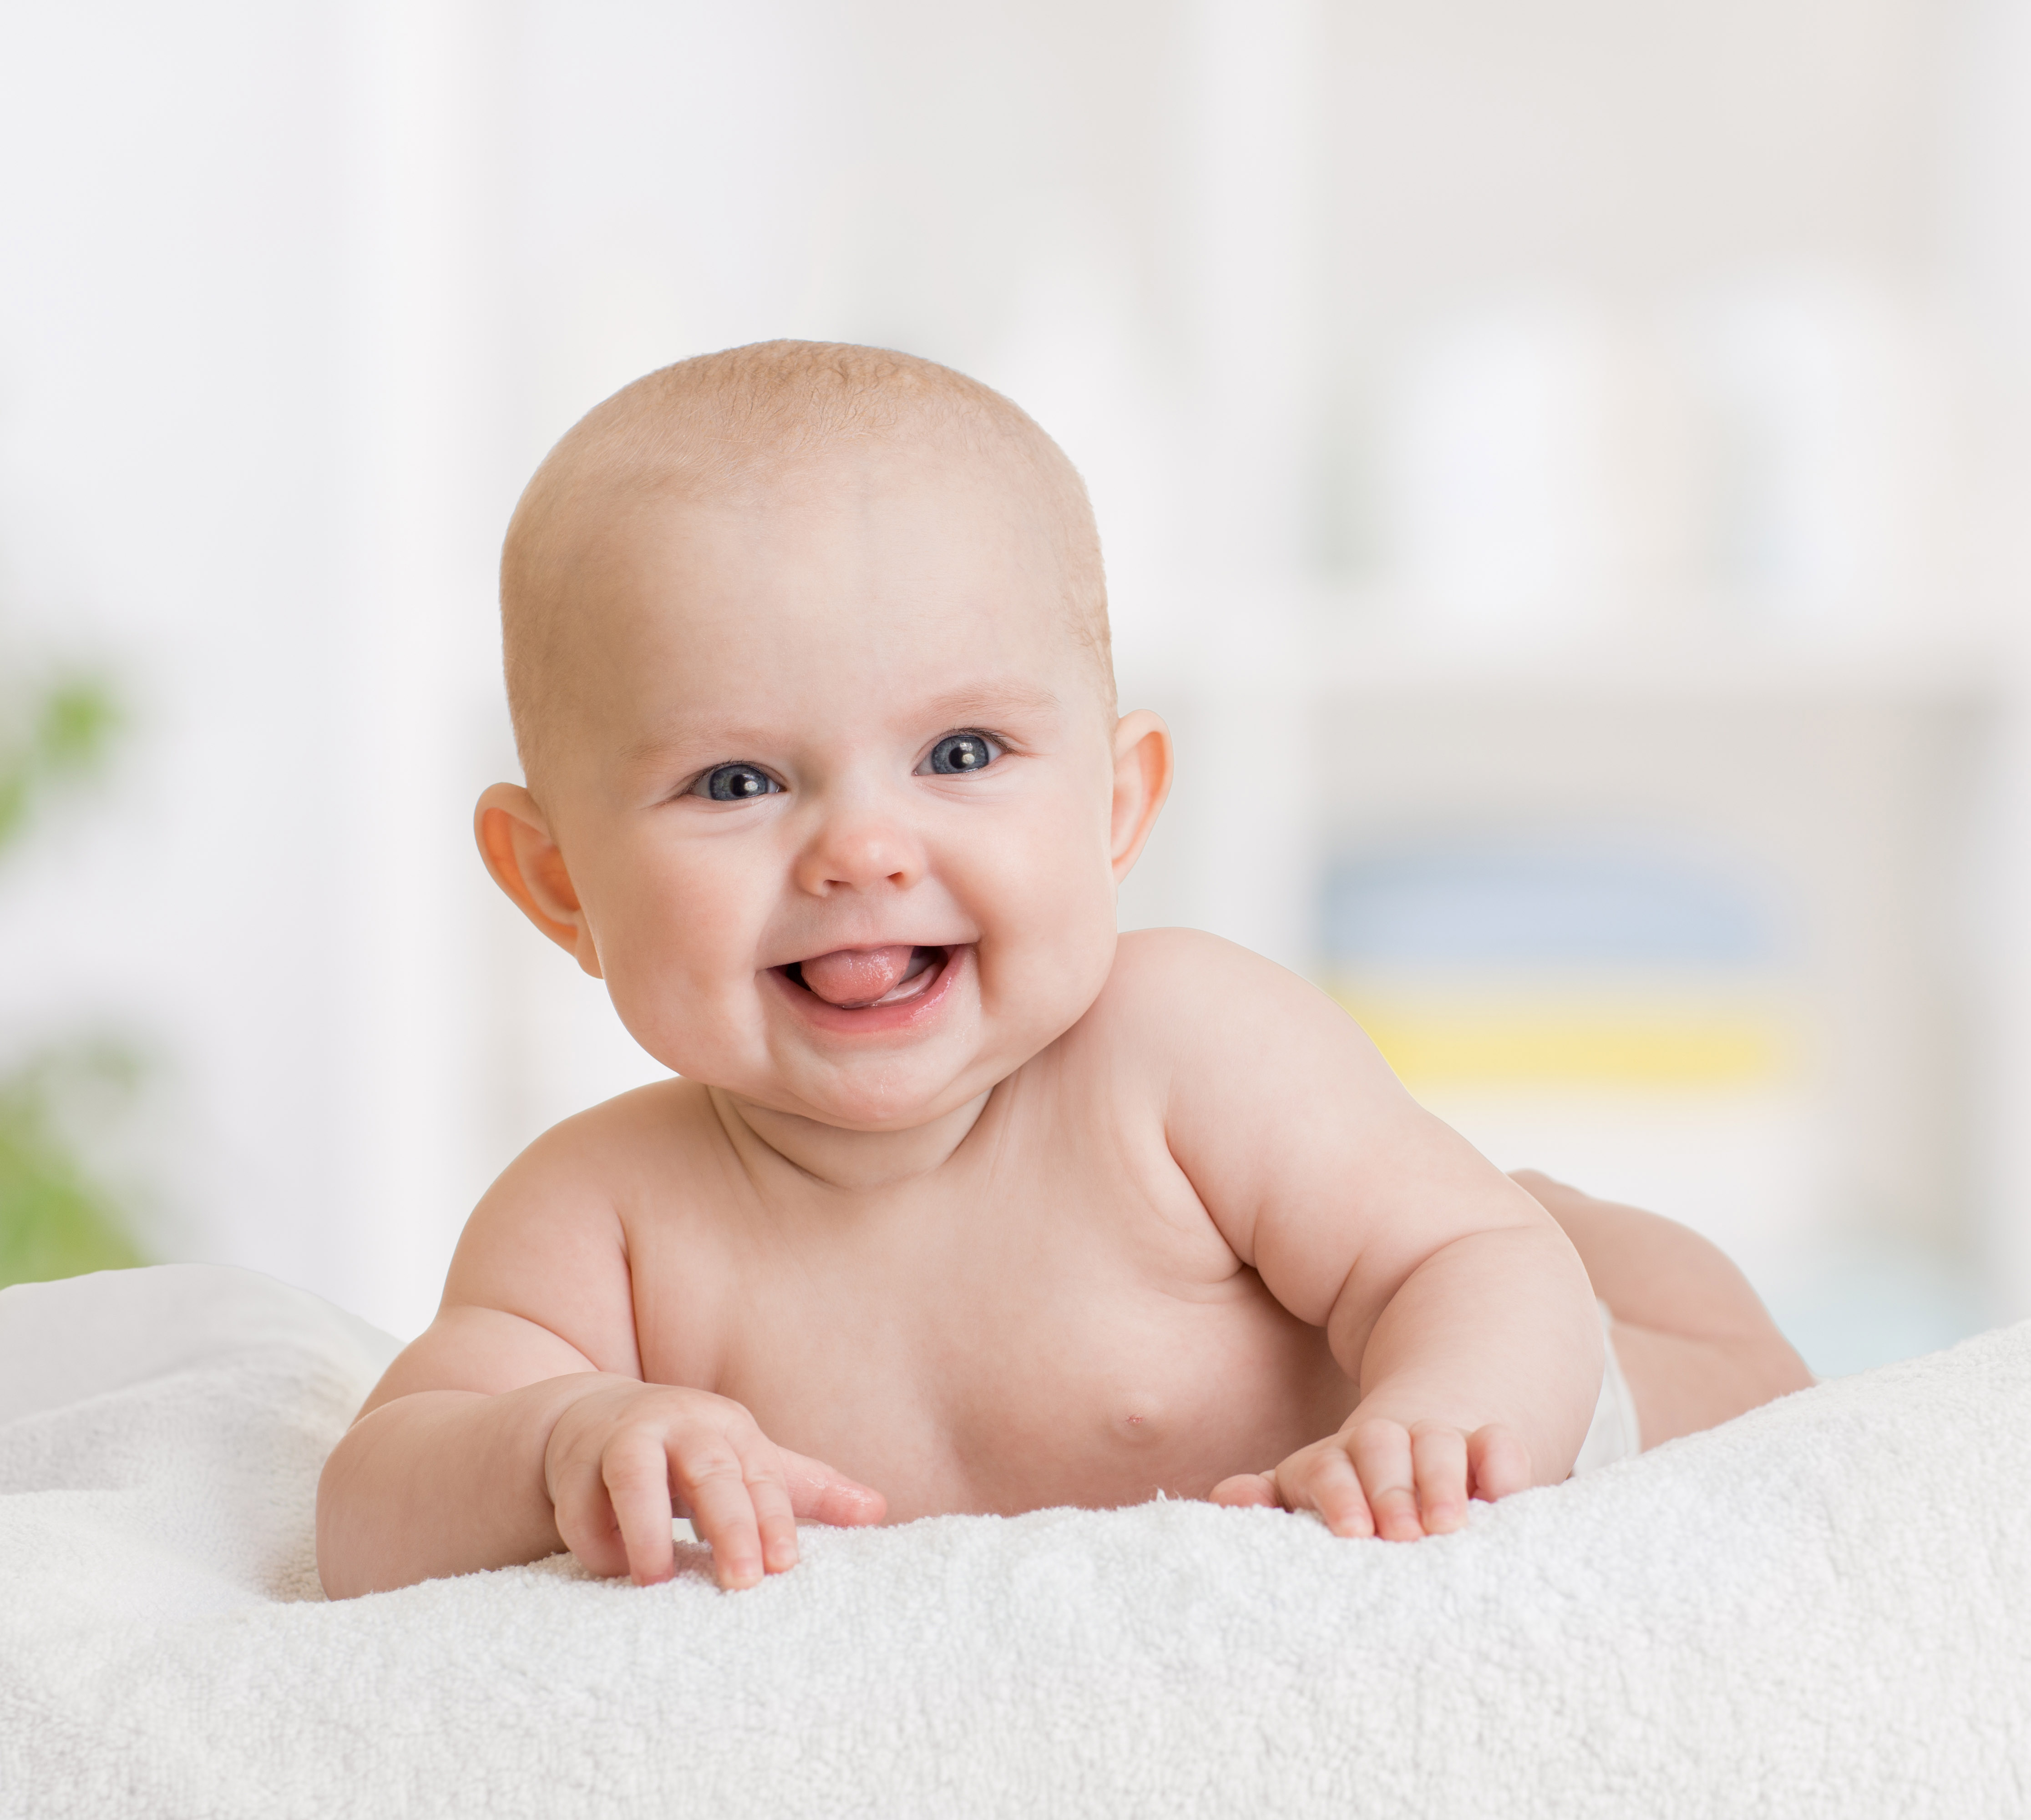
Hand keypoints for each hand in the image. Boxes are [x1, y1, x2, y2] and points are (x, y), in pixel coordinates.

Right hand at [542, 1379, 884, 1588]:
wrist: (596, 1421)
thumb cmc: (690, 1454)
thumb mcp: (749, 1462)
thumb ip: (808, 1489)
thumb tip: (879, 1510)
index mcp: (731, 1430)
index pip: (763, 1476)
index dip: (775, 1520)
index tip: (786, 1565)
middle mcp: (680, 1428)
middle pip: (710, 1472)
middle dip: (729, 1524)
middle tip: (743, 1583)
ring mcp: (622, 1442)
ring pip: (634, 1479)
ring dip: (647, 1530)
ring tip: (657, 1581)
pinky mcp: (572, 1467)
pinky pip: (581, 1511)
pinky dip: (596, 1542)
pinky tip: (611, 1566)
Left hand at [1208, 1417, 1529, 1538]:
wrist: (1414, 1464)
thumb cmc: (1351, 1506)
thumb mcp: (1306, 1501)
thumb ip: (1270, 1500)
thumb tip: (1225, 1498)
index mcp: (1332, 1462)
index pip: (1327, 1467)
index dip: (1339, 1495)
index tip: (1354, 1533)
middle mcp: (1383, 1443)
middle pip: (1380, 1446)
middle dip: (1391, 1491)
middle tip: (1403, 1538)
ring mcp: (1437, 1441)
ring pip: (1437, 1440)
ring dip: (1442, 1481)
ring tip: (1451, 1528)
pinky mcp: (1487, 1449)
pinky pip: (1498, 1442)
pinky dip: (1503, 1463)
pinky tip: (1506, 1495)